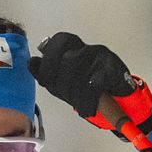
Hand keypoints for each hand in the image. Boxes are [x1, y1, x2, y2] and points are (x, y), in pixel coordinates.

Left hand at [27, 33, 151, 132]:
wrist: (120, 100)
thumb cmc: (90, 89)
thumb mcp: (63, 83)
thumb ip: (47, 73)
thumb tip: (32, 63)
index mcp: (74, 48)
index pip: (58, 41)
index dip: (48, 59)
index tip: (44, 79)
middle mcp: (88, 48)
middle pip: (66, 55)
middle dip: (60, 78)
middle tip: (61, 91)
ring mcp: (101, 57)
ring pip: (79, 70)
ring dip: (75, 93)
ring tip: (77, 103)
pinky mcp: (113, 69)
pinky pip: (94, 85)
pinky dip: (87, 101)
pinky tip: (87, 109)